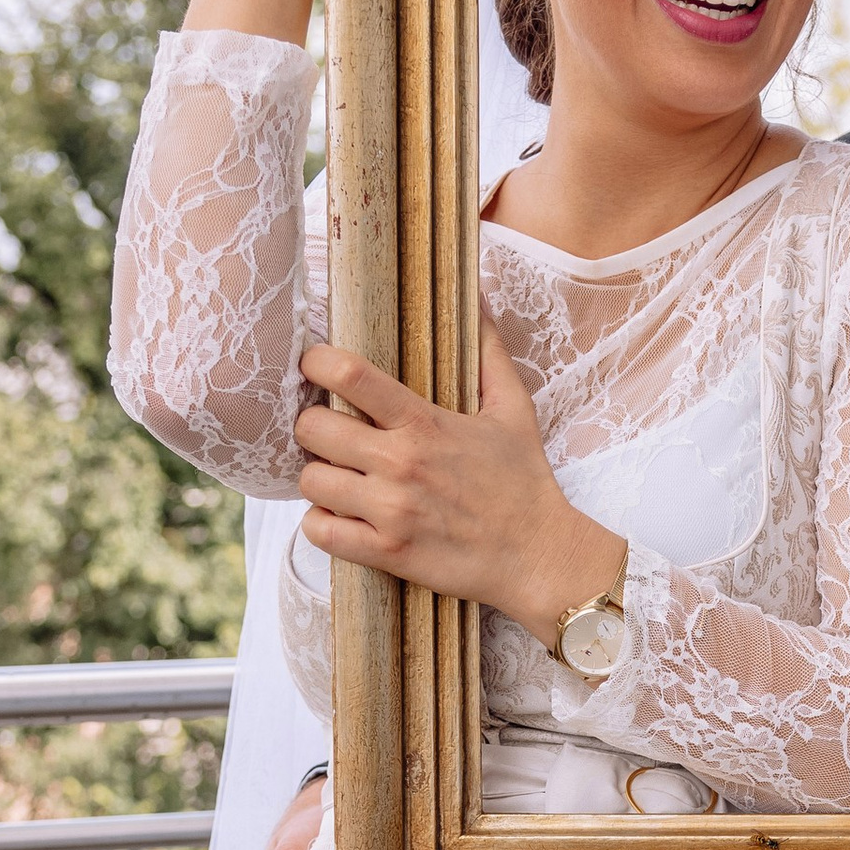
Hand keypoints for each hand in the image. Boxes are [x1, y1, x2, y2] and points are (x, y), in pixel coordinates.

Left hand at [293, 317, 623, 642]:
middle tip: (329, 433)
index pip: (350, 375)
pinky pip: (320, 533)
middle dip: (313, 427)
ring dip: (318, 478)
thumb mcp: (514, 408)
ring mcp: (390, 510)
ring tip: (338, 477)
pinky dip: (322, 524)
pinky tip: (340, 517)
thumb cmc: (524, 480)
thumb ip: (488, 350)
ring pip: (310, 482)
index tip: (316, 366)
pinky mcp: (387, 551)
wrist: (539, 555)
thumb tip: (478, 295)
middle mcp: (401, 463)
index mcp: (424, 423)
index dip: (318, 363)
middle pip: (312, 429)